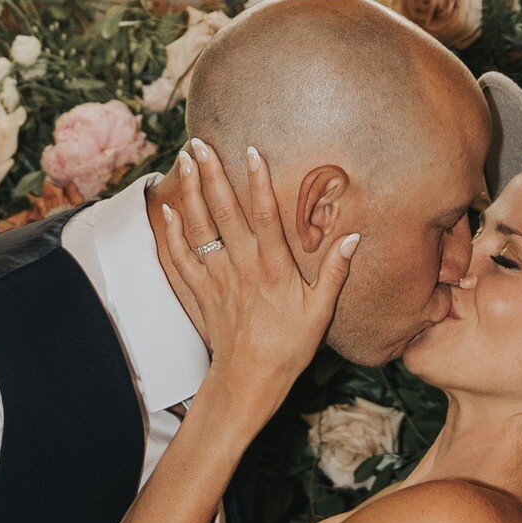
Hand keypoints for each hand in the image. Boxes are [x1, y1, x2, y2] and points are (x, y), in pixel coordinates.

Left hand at [163, 140, 359, 420]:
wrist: (250, 380)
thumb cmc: (290, 346)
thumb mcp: (321, 311)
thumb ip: (336, 272)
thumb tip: (354, 238)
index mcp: (274, 268)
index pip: (266, 216)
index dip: (259, 182)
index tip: (253, 151)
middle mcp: (242, 267)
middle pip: (224, 212)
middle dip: (211, 174)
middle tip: (200, 142)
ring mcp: (217, 279)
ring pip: (199, 228)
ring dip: (189, 192)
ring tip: (183, 161)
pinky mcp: (200, 293)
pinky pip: (181, 258)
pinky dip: (172, 233)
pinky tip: (166, 210)